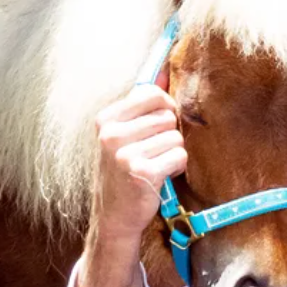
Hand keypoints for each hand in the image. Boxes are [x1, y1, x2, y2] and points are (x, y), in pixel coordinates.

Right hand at [92, 84, 186, 248]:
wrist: (114, 217)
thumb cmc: (122, 172)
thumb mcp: (122, 135)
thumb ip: (142, 103)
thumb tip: (164, 70)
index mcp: (106, 119)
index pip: (152, 94)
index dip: (164, 109)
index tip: (157, 126)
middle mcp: (111, 134)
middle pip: (168, 117)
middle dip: (168, 135)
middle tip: (151, 154)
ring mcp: (125, 154)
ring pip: (176, 137)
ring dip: (173, 153)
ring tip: (154, 165)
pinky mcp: (143, 172)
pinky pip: (180, 156)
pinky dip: (176, 168)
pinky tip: (159, 177)